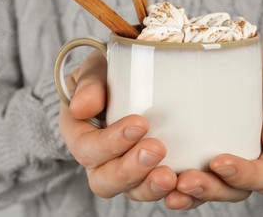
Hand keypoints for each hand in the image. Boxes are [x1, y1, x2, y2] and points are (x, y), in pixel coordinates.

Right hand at [58, 50, 176, 200]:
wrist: (131, 80)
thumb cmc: (110, 75)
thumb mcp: (96, 70)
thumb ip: (88, 83)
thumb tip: (81, 108)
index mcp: (80, 134)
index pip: (87, 148)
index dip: (110, 143)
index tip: (139, 124)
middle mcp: (98, 159)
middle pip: (105, 180)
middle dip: (130, 170)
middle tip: (156, 150)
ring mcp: (124, 169)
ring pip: (130, 191)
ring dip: (149, 186)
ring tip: (169, 176)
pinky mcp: (147, 172)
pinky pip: (154, 189)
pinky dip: (168, 192)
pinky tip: (182, 184)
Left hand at [164, 39, 262, 209]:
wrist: (243, 56)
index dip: (245, 176)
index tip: (219, 161)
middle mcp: (250, 161)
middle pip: (234, 190)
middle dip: (210, 189)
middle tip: (186, 181)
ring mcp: (225, 158)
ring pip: (210, 187)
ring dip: (189, 193)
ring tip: (167, 185)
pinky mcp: (201, 151)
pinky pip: (191, 173)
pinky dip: (174, 182)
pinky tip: (156, 177)